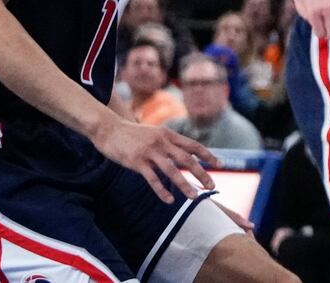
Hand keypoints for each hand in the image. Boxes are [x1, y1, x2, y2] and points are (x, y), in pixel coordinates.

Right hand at [92, 116, 218, 204]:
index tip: (219, 165)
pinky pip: (152, 179)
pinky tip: (170, 200)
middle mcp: (162, 142)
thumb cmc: (132, 134)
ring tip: (194, 197)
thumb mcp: (154, 133)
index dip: (208, 155)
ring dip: (184, 185)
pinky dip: (162, 190)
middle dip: (201, 173)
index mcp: (169, 135)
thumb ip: (168, 142)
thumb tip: (184, 152)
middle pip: (187, 159)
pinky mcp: (136, 162)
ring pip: (172, 171)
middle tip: (212, 186)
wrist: (109, 129)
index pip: (193, 145)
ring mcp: (149, 152)